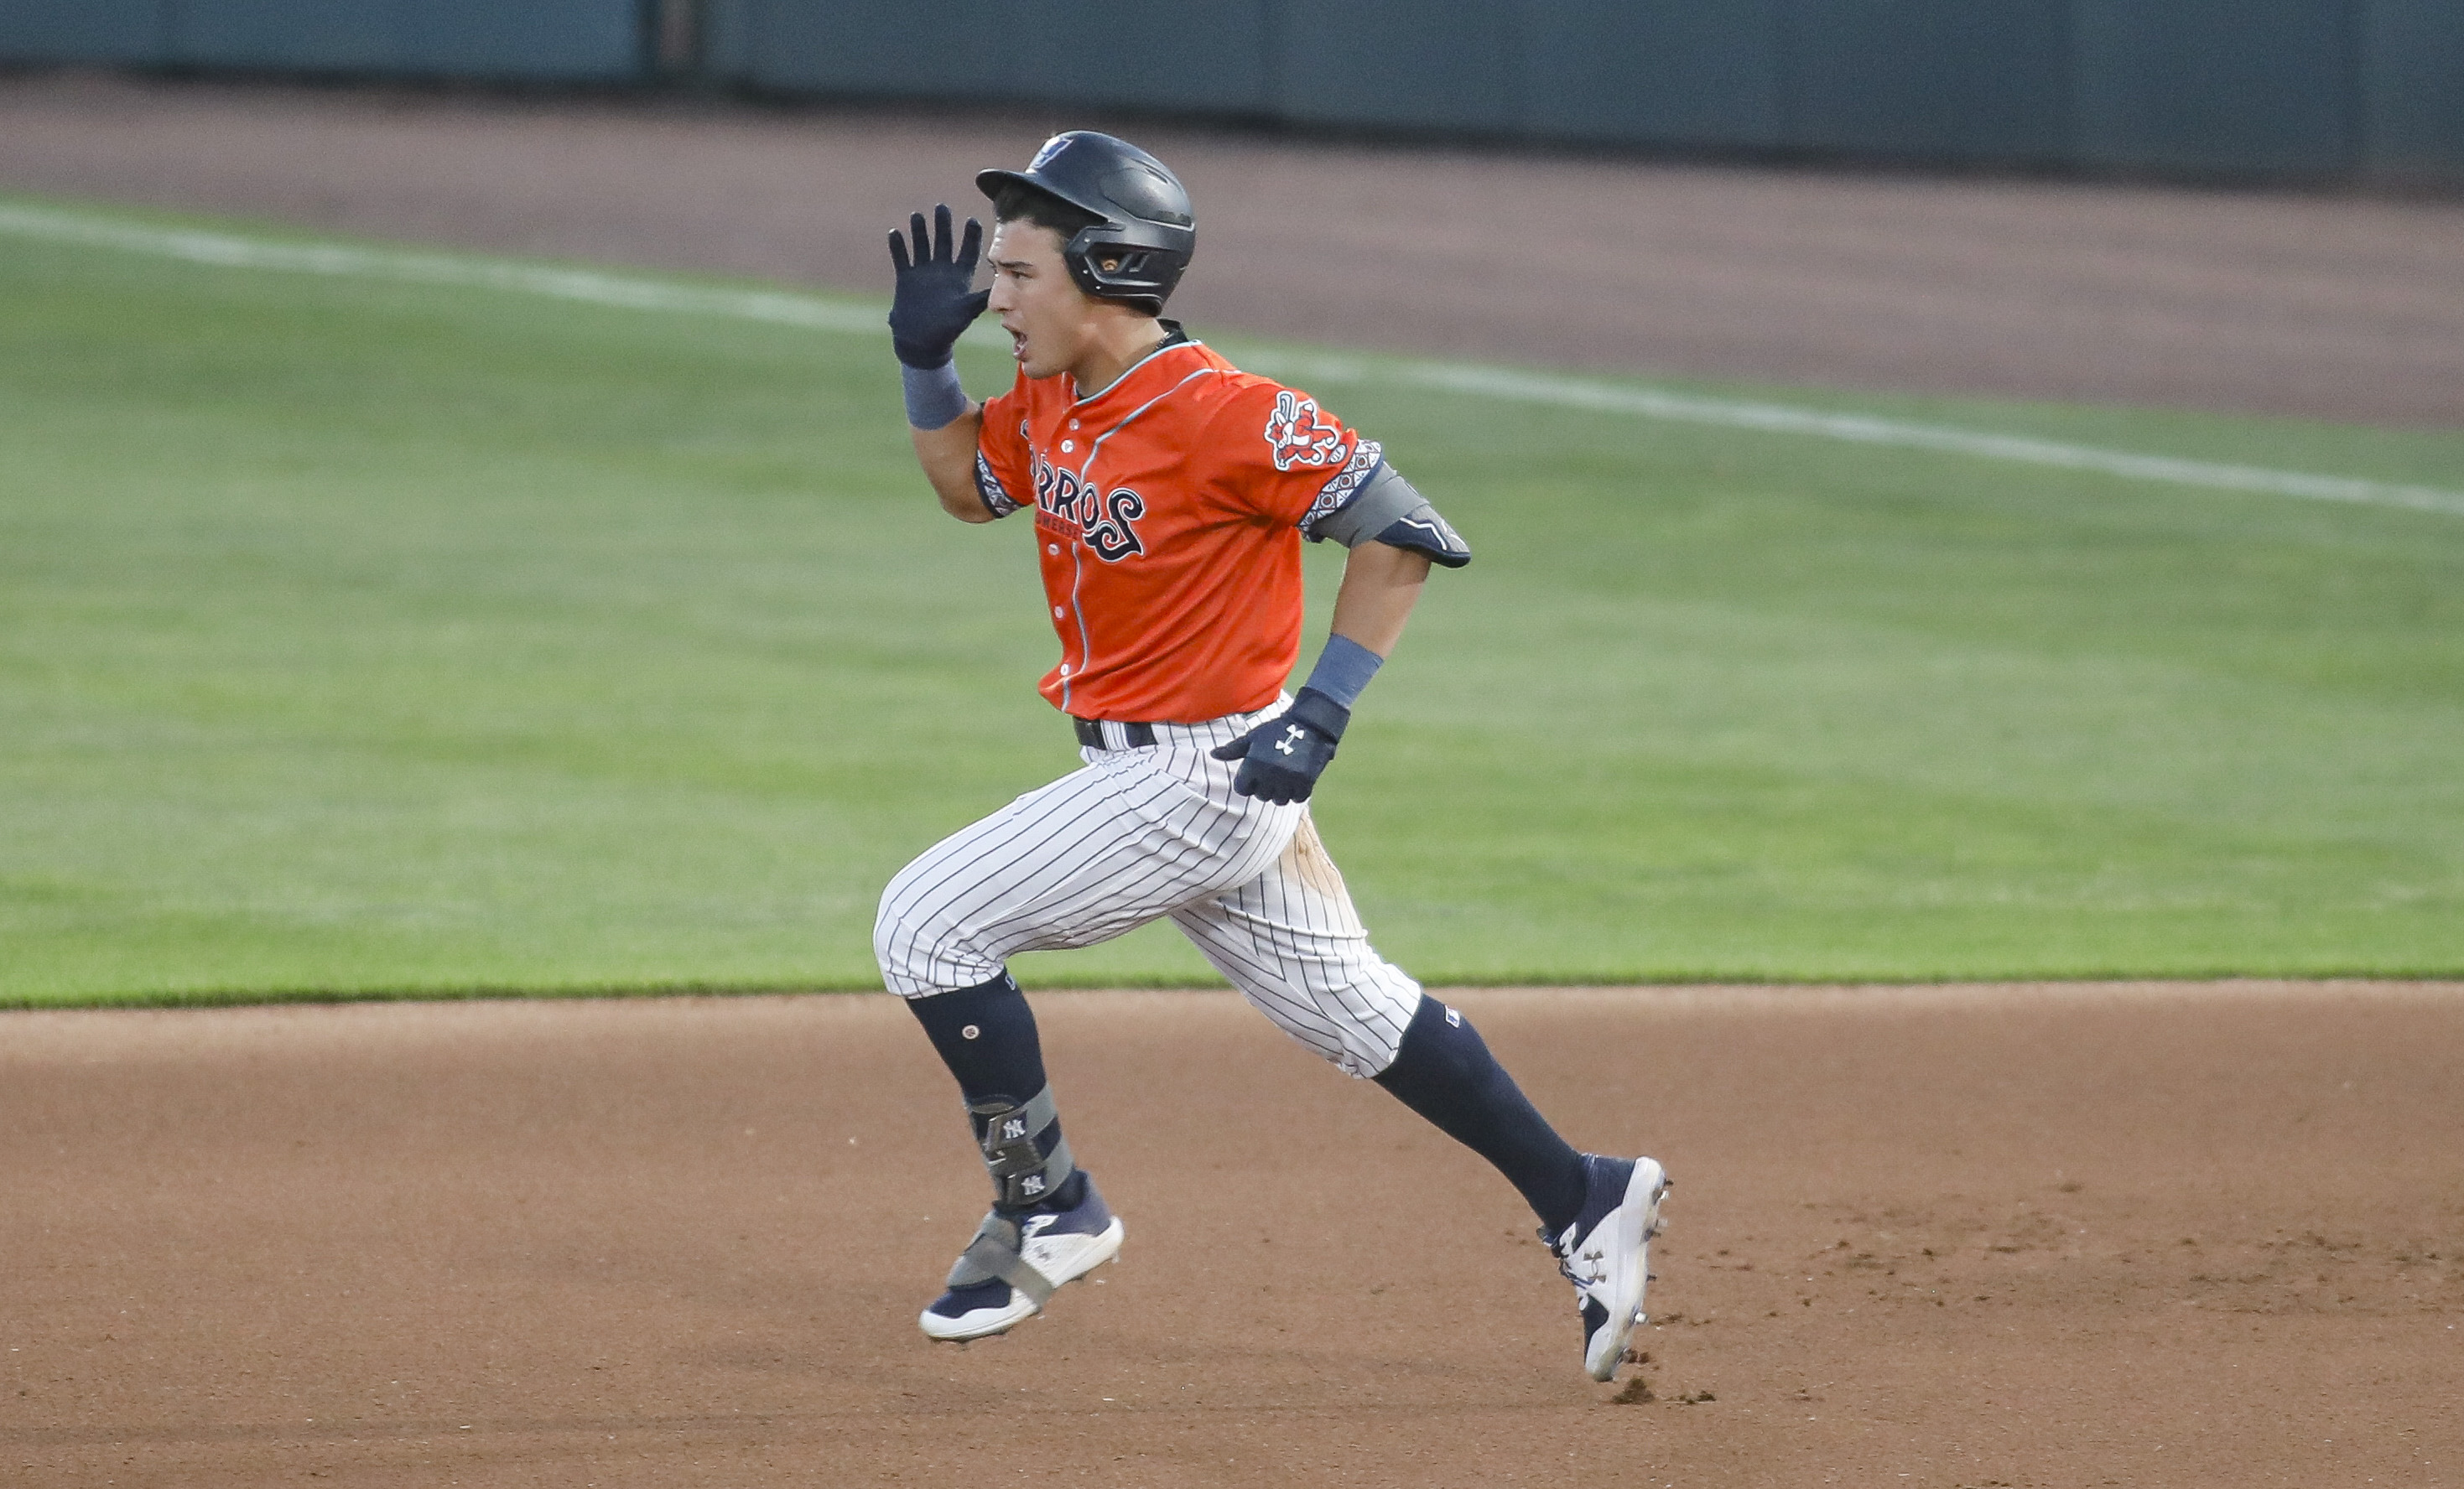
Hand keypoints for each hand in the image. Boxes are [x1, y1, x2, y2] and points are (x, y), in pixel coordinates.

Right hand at [887, 204, 990, 368]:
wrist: (922, 342)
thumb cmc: (947, 329)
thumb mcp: (966, 312)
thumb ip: (979, 297)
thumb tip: (998, 287)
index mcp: (959, 277)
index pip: (967, 252)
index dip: (971, 237)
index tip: (972, 221)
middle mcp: (942, 271)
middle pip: (943, 242)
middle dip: (943, 225)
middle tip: (942, 207)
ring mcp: (923, 273)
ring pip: (921, 245)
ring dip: (920, 231)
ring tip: (918, 216)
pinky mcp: (906, 279)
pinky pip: (901, 258)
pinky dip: (898, 247)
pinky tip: (895, 233)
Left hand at [1209, 689, 1349, 803]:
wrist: (1310, 725)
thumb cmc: (1276, 730)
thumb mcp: (1252, 738)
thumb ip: (1232, 750)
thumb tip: (1213, 754)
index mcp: (1253, 764)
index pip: (1243, 789)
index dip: (1248, 783)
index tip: (1255, 774)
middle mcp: (1269, 774)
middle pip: (1261, 796)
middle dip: (1265, 787)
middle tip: (1273, 772)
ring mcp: (1287, 779)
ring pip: (1279, 800)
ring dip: (1281, 792)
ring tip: (1285, 776)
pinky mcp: (1305, 782)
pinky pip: (1297, 798)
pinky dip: (1297, 792)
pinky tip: (1297, 778)